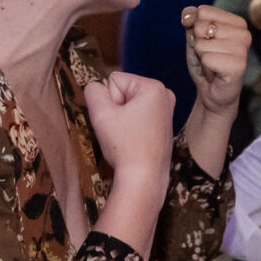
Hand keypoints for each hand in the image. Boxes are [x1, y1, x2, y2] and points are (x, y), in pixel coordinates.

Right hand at [82, 70, 174, 185]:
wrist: (143, 179)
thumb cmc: (125, 146)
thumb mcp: (101, 113)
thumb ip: (93, 91)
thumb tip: (96, 87)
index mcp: (154, 87)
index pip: (114, 81)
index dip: (109, 101)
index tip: (118, 121)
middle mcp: (165, 96)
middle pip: (123, 93)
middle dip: (116, 110)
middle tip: (122, 131)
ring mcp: (167, 112)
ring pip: (128, 107)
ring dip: (122, 121)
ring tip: (128, 138)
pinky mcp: (163, 127)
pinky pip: (137, 119)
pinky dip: (132, 129)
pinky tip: (134, 143)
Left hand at [184, 4, 252, 115]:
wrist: (213, 92)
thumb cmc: (206, 62)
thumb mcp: (194, 36)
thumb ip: (191, 19)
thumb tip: (188, 17)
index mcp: (237, 22)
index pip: (203, 11)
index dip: (195, 28)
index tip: (206, 42)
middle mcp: (244, 33)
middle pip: (200, 26)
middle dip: (198, 44)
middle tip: (209, 57)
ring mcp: (242, 50)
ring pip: (202, 44)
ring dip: (201, 57)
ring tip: (212, 65)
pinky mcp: (238, 66)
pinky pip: (206, 58)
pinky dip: (205, 67)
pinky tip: (215, 73)